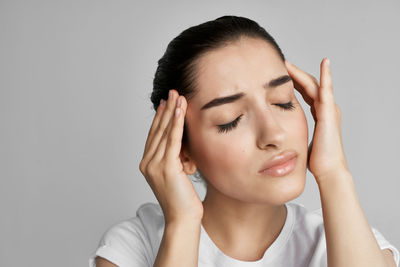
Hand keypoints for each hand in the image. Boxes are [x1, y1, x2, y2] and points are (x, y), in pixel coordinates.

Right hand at [139, 89, 202, 222]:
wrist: (183, 219)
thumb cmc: (183, 200)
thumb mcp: (177, 175)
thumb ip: (176, 159)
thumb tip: (183, 147)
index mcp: (148, 164)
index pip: (154, 136)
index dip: (160, 118)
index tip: (166, 103)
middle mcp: (148, 163)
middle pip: (158, 130)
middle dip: (166, 110)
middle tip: (172, 92)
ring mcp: (155, 165)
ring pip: (164, 132)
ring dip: (172, 112)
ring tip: (178, 96)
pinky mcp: (167, 167)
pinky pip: (172, 140)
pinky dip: (176, 123)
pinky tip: (179, 110)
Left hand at [285, 58, 349, 182]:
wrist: (328, 170)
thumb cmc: (317, 159)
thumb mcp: (302, 139)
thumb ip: (297, 132)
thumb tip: (284, 134)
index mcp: (320, 114)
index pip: (306, 92)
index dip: (294, 82)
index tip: (281, 74)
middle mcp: (326, 108)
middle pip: (309, 85)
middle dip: (295, 74)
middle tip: (281, 63)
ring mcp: (329, 109)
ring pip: (315, 84)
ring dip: (301, 72)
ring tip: (287, 63)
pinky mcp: (330, 112)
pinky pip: (327, 90)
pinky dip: (326, 76)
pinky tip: (325, 63)